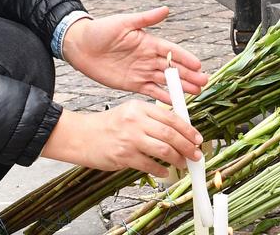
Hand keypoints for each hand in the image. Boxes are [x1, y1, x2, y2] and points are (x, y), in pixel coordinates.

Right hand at [39, 102, 202, 176]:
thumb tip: (179, 131)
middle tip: (196, 154)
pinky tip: (164, 171)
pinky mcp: (124, 156)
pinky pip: (150, 165)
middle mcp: (136, 121)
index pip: (171, 117)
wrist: (82, 136)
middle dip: (187, 146)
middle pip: (171, 134)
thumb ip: (152, 119)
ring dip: (178, 159)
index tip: (197, 139)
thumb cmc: (108, 126)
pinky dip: (161, 170)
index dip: (188, 130)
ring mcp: (130, 139)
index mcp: (140, 107)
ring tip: (183, 164)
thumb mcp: (130, 113)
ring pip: (164, 150)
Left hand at [62, 7, 208, 102]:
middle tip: (204, 82)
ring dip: (181, 87)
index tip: (198, 64)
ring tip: (196, 92)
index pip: (172, 51)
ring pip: (166, 81)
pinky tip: (174, 102)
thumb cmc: (100, 30)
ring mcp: (141, 71)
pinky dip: (163, 97)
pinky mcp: (132, 84)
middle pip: (173, 68)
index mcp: (149, 42)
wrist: (80, 46)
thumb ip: (145, 19)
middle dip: (189, 75)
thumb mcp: (123, 22)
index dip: (185, 58)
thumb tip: (166, 9)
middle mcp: (148, 58)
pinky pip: (151, 91)